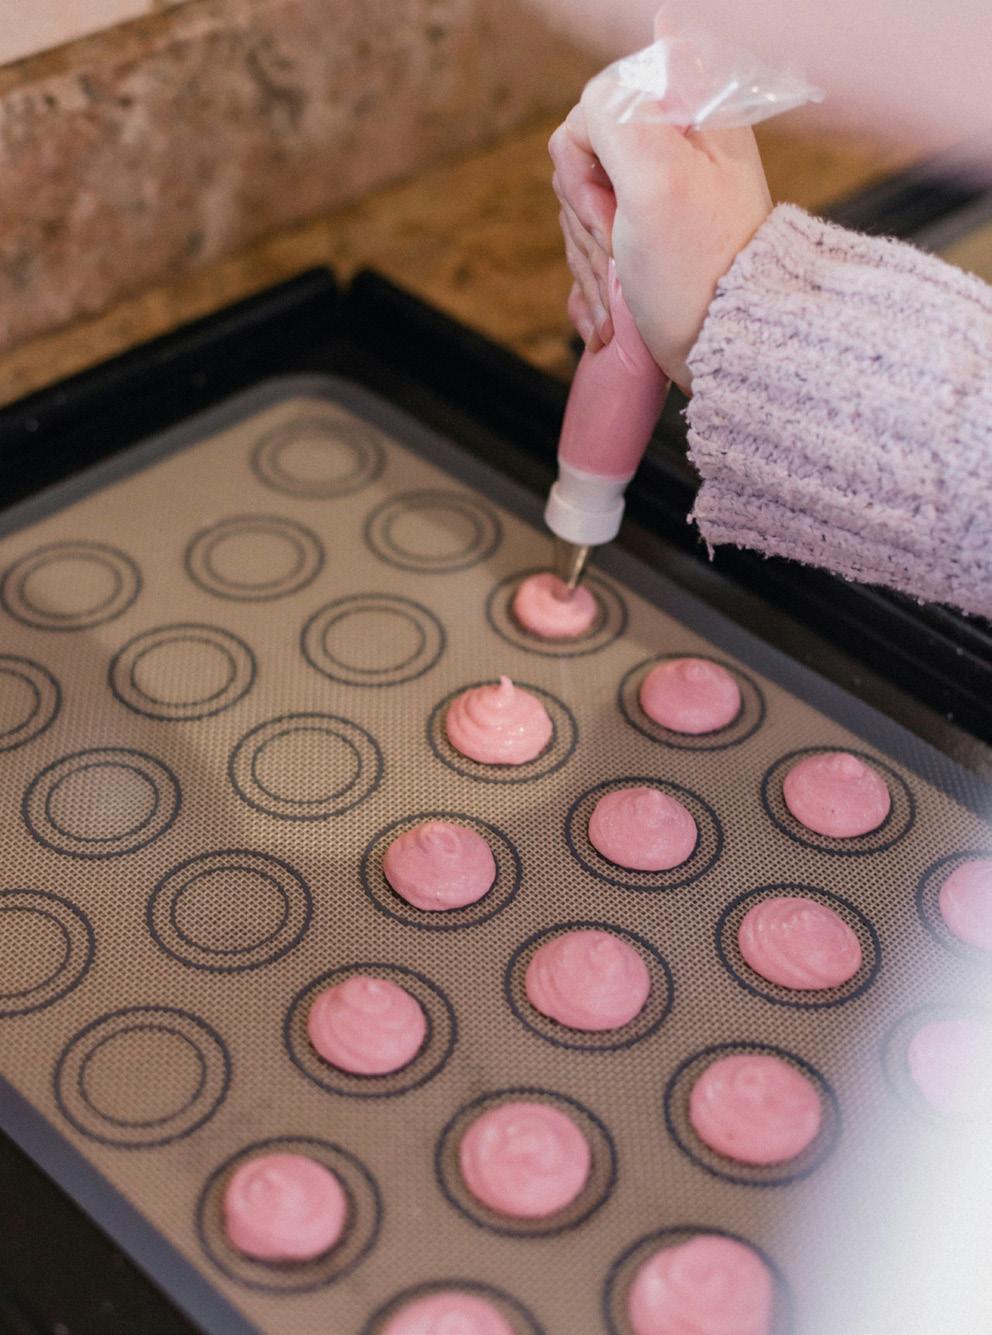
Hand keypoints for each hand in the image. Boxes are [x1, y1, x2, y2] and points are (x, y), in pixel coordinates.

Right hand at [549, 74, 772, 392]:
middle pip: (582, 166)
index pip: (591, 113)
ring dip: (590, 264)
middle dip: (589, 224)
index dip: (586, 169)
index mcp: (684, 119)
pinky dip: (595, 290)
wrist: (728, 346)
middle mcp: (674, 151)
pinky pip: (592, 254)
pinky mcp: (645, 242)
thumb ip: (618, 115)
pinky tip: (610, 317)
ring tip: (622, 296)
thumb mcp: (655, 180)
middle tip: (623, 256)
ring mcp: (657, 199)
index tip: (614, 216)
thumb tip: (597, 95)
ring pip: (582, 214)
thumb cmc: (699, 274)